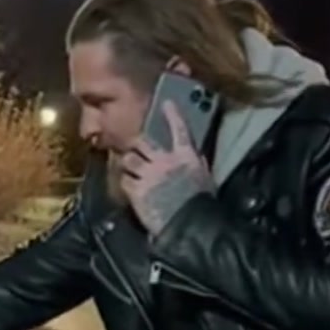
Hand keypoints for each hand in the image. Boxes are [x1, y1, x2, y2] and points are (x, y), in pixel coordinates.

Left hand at [120, 100, 214, 235]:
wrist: (188, 225)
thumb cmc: (201, 203)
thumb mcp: (204, 179)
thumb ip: (196, 164)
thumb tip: (195, 156)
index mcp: (185, 156)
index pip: (179, 129)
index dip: (172, 115)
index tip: (166, 103)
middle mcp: (165, 160)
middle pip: (143, 141)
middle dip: (137, 145)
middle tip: (137, 151)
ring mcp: (148, 174)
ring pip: (128, 158)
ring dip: (129, 163)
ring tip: (132, 170)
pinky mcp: (137, 189)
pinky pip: (124, 179)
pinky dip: (126, 182)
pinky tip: (131, 188)